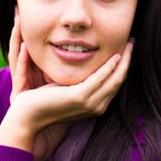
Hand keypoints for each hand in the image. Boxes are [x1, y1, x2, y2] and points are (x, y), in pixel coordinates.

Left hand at [0, 15, 133, 160]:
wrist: (28, 117)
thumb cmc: (44, 101)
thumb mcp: (66, 88)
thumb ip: (78, 80)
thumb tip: (85, 64)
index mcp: (94, 104)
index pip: (114, 83)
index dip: (123, 66)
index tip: (126, 50)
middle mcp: (96, 106)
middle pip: (119, 80)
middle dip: (127, 61)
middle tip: (132, 43)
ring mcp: (90, 103)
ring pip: (115, 79)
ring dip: (124, 61)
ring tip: (129, 44)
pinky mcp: (80, 97)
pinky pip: (101, 78)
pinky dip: (110, 66)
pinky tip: (115, 55)